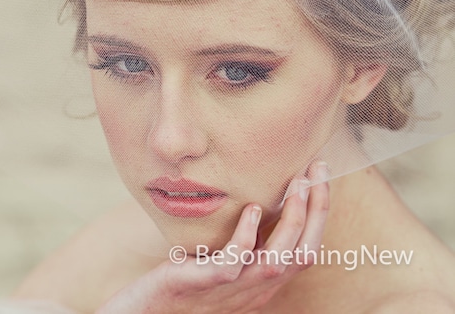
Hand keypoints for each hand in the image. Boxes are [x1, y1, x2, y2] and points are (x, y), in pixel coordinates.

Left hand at [96, 161, 329, 313]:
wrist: (149, 313)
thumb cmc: (187, 282)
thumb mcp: (226, 260)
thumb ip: (248, 242)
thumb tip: (263, 207)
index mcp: (263, 281)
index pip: (305, 250)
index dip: (318, 214)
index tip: (320, 176)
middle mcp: (257, 288)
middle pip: (302, 253)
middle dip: (316, 209)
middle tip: (318, 169)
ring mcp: (233, 288)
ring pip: (278, 259)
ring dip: (293, 220)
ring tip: (296, 184)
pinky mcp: (206, 282)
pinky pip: (234, 262)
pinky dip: (247, 234)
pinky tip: (251, 208)